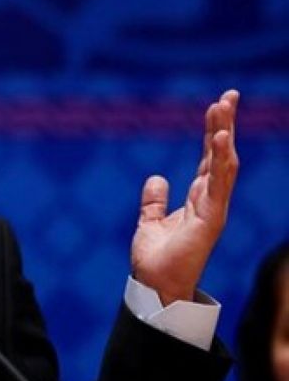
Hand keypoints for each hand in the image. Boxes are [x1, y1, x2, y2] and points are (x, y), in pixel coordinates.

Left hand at [131, 90, 238, 305]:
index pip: (209, 158)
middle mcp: (210, 201)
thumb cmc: (155, 260)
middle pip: (220, 155)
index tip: (218, 104)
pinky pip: (218, 185)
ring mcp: (213, 210)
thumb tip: (157, 177)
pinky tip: (221, 139)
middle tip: (230, 94)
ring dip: (224, 135)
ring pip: (223, 164)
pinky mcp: (210, 220)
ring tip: (225, 106)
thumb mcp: (150, 222)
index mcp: (198, 199)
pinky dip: (220, 161)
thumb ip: (155, 200)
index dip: (214, 131)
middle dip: (225, 124)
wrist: (154, 286)